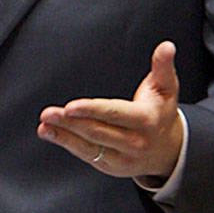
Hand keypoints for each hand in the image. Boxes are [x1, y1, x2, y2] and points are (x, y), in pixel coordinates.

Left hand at [36, 41, 183, 180]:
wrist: (169, 149)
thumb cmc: (161, 111)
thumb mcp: (166, 87)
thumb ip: (163, 66)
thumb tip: (167, 46)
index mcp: (146, 120)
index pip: (115, 114)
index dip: (92, 110)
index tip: (70, 106)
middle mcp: (135, 142)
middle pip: (98, 131)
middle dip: (70, 122)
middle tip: (48, 112)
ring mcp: (123, 158)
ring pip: (89, 146)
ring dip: (64, 135)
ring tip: (44, 124)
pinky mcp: (112, 166)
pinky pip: (87, 155)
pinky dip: (66, 144)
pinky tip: (50, 133)